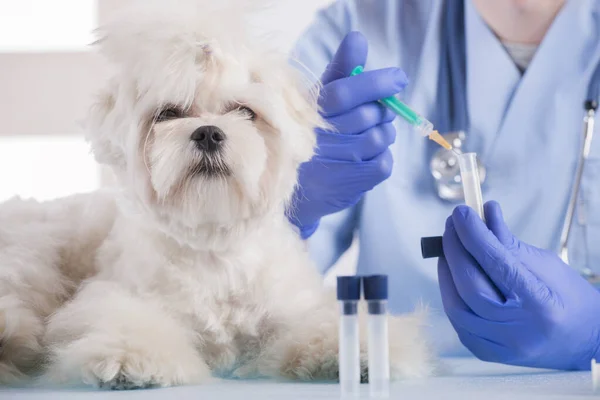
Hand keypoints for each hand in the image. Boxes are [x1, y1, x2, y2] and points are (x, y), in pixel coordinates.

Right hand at [286, 31, 407, 237]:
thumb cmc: (313, 135)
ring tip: (363, 139)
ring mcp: (335, 163)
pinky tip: (363, 159)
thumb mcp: (320, 100)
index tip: (398, 78)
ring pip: (380, 138)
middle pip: (370, 115)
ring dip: (380, 136)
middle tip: (372, 115)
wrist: (300, 190)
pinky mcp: (351, 183)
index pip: (345, 93)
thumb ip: (341, 69)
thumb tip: (357, 38)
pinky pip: (384, 161)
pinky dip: (381, 157)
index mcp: (308, 112)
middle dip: (379, 112)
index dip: (375, 83)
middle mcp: (318, 137)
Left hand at [438, 201, 599, 369]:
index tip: (461, 212)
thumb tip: (483, 212)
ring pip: (457, 307)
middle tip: (452, 225)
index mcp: (541, 304)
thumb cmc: (569, 299)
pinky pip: (459, 324)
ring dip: (447, 273)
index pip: (497, 264)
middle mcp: (519, 330)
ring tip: (450, 249)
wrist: (586, 342)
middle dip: (455, 250)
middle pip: (471, 286)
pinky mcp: (490, 355)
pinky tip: (453, 277)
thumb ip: (509, 242)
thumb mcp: (547, 264)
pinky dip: (452, 296)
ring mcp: (502, 347)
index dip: (474, 235)